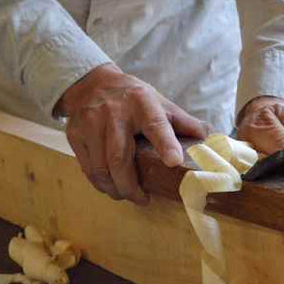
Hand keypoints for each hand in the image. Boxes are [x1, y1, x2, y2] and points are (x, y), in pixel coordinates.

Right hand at [55, 63, 206, 203]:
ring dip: (114, 188)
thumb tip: (209, 138)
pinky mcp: (75, 134)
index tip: (174, 162)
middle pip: (119, 157)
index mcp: (142, 103)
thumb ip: (183, 121)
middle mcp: (114, 112)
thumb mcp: (160, 102)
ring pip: (100, 167)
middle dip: (130, 186)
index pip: (156, 124)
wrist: (92, 84)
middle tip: (142, 199)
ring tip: (125, 195)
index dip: (166, 144)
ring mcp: (91, 123)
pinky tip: (109, 185)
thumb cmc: (133, 97)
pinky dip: (99, 182)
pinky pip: (87, 167)